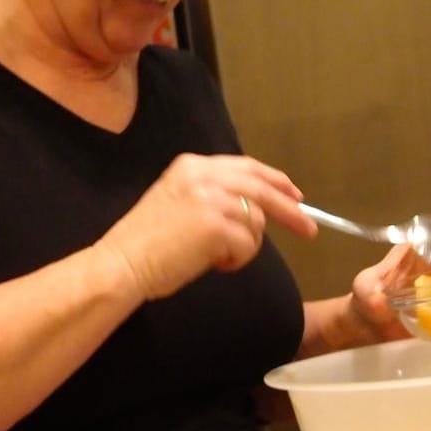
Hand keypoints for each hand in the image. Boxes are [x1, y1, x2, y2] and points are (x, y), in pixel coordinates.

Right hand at [97, 153, 316, 300]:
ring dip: (246, 246)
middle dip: (290, 210)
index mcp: (191, 165)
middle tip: (309, 230)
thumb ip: (210, 195)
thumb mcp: (176, 202)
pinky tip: (214, 264)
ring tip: (218, 258)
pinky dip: (237, 261)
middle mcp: (203, 175)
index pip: (246, 167)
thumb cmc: (145, 245)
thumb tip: (252, 208)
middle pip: (262, 188)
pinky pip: (248, 245)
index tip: (295, 195)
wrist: (121, 265)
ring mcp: (211, 199)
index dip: (275, 181)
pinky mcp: (216, 225)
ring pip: (256, 221)